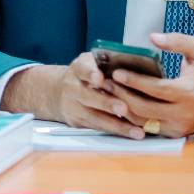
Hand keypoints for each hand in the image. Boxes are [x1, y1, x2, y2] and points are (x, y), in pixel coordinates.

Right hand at [0, 53, 149, 138]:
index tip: (99, 78)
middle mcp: (73, 88)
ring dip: (117, 125)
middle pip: (88, 97)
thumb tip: (135, 60)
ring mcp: (74, 107)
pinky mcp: (78, 122)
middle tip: (123, 108)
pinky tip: (131, 133)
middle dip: (106, 103)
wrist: (57, 92)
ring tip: (136, 130)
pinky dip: (115, 131)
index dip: (91, 74)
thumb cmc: (85, 73)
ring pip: (95, 117)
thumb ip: (107, 61)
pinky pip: (98, 127)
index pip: (83, 69)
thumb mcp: (91, 61)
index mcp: (78, 69)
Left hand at [106, 33, 193, 136]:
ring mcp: (179, 127)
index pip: (155, 89)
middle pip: (143, 108)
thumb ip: (178, 41)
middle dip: (121, 95)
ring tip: (109, 93)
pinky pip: (149, 127)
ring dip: (123, 108)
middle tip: (105, 83)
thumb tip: (153, 37)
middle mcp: (183, 113)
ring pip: (142, 122)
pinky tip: (122, 105)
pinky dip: (134, 117)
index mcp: (190, 92)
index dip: (134, 81)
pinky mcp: (176, 134)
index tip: (116, 73)